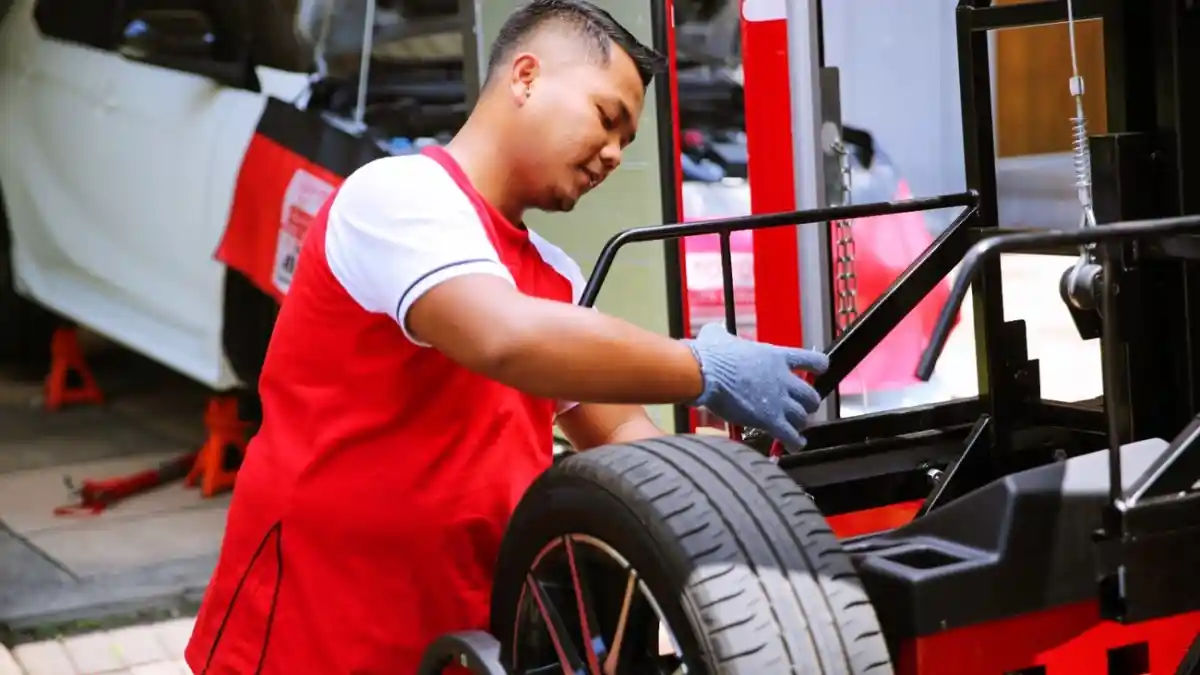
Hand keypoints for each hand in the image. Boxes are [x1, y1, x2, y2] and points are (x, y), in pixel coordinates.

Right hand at [683, 324, 828, 449]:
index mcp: (776, 357)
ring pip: (803, 417)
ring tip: (795, 428)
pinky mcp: (769, 420)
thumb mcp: (719, 336)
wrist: (705, 373)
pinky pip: (790, 436)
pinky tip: (794, 445)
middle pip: (811, 396)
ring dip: (800, 423)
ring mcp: (778, 401)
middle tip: (804, 407)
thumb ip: (723, 335)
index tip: (820, 369)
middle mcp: (783, 380)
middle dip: (810, 403)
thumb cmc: (712, 355)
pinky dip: (795, 442)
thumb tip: (713, 332)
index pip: (812, 360)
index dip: (818, 366)